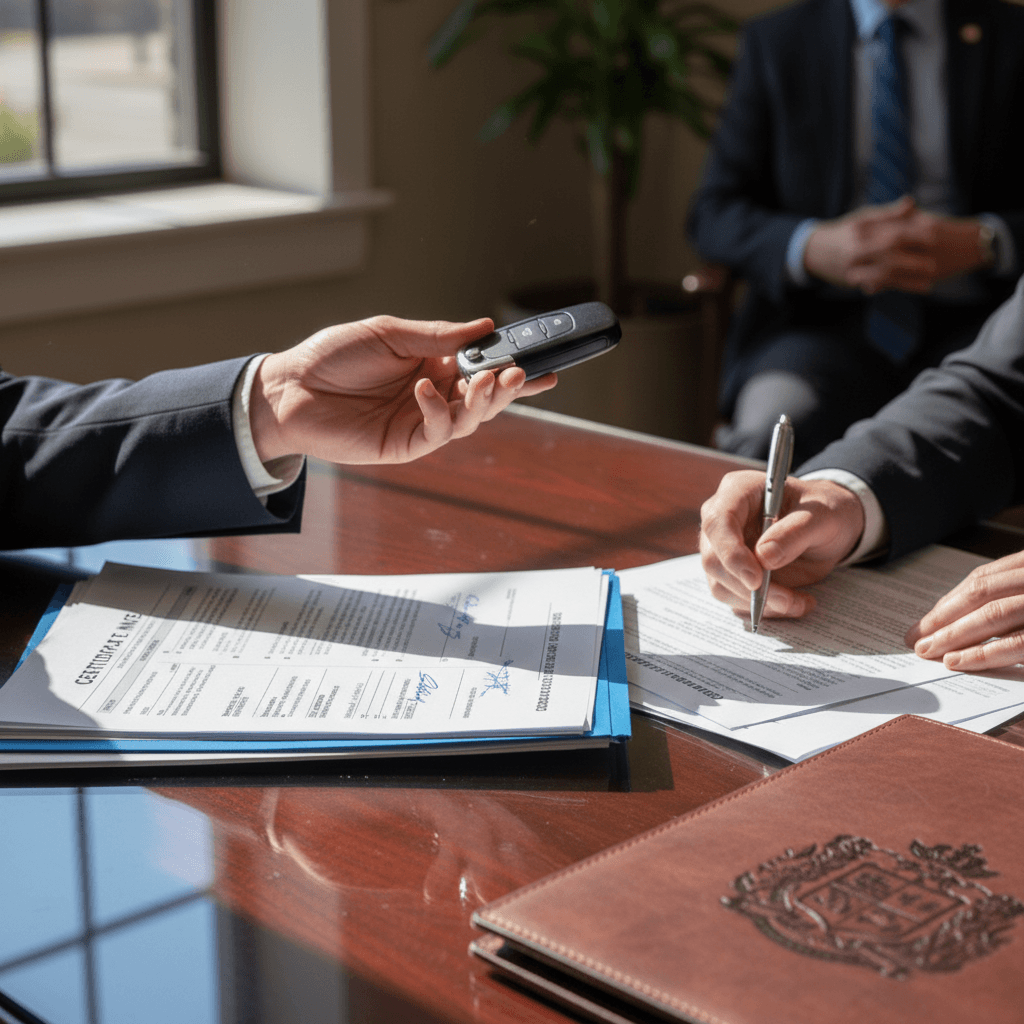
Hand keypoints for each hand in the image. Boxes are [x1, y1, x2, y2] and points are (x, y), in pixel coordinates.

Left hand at [250, 315, 555, 464]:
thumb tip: (484, 327)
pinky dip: (438, 411)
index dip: (514, 365)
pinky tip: (426, 390)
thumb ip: (437, 335)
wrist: (289, 390)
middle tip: (522, 374)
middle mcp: (434, 394)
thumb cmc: (333, 357)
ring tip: (490, 380)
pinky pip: (436, 431)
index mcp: (433, 364)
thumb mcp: (389, 334)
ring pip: (469, 418)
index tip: (543, 362)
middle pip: (485, 396)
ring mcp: (421, 421)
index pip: (483, 365)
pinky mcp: (405, 444)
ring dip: (484, 401)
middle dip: (509, 386)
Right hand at [699, 471, 864, 619]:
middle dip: (747, 587)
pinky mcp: (731, 574)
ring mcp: (722, 549)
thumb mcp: (822, 516)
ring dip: (758, 603)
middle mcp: (721, 520)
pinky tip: (794, 602)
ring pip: (721, 585)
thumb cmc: (823, 511)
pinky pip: (735, 599)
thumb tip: (764, 558)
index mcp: (738, 491)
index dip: (731, 552)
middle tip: (786, 600)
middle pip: (713, 559)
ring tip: (798, 601)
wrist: (827, 528)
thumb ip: (795, 532)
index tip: (756, 580)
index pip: (717, 522)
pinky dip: (764, 609)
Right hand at [804, 197, 990, 294]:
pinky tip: (912, 289)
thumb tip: (912, 203)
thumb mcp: (864, 217)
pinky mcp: (853, 280)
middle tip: (935, 263)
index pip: (893, 231)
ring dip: (908, 280)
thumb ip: (888, 213)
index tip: (935, 235)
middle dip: (913, 260)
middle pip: (890, 255)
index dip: (915, 234)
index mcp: (863, 230)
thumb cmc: (845, 231)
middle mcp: (857, 248)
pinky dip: (895, 288)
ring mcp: (854, 266)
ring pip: (884, 274)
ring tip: (929, 282)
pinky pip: (877, 286)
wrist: (814, 251)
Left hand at [905, 551, 1023, 670]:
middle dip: (943, 619)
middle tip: (916, 640)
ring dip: (954, 634)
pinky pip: (1016, 643)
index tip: (924, 623)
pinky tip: (957, 661)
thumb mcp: (1023, 594)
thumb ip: (1004, 598)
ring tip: (928, 651)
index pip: (982, 579)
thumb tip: (953, 622)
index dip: (948, 602)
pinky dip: (983, 653)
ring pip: (993, 614)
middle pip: (980, 594)